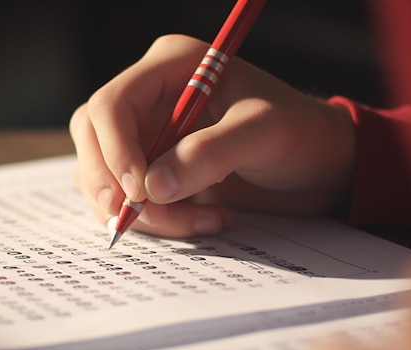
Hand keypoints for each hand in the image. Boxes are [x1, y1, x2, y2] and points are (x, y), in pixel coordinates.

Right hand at [70, 34, 355, 237]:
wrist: (317, 164)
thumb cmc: (299, 132)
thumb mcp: (263, 133)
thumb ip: (209, 154)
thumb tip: (153, 189)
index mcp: (170, 67)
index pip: (111, 105)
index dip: (115, 149)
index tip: (140, 192)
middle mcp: (150, 99)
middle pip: (93, 139)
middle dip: (112, 184)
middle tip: (139, 217)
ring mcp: (149, 137)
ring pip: (104, 176)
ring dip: (141, 211)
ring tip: (199, 220)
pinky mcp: (155, 171)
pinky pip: (129, 199)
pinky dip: (155, 221)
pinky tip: (202, 220)